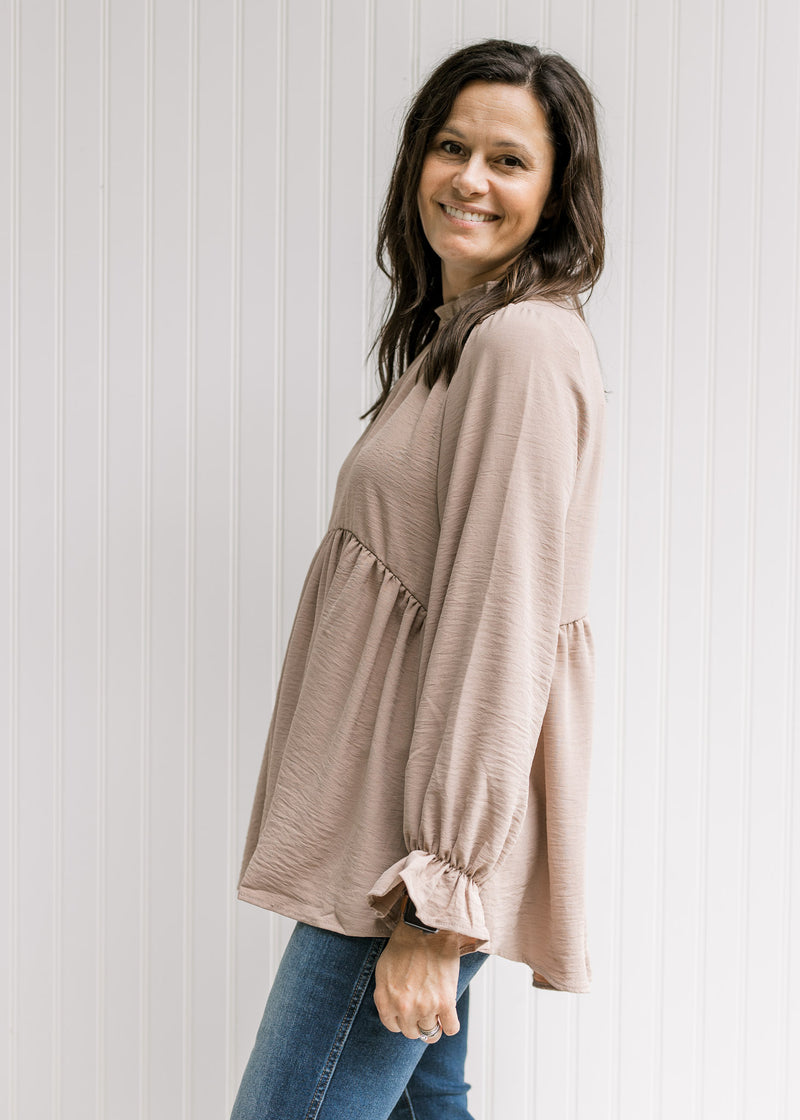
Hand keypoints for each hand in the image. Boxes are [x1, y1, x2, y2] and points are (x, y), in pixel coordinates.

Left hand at [373, 919, 461, 1041]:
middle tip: (424, 1011)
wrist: (425, 929)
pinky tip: (448, 1014)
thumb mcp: (384, 971)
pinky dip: (450, 1024)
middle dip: (417, 1023)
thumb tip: (394, 1010)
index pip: (393, 1027)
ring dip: (434, 1025)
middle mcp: (403, 1007)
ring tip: (437, 1012)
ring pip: (430, 1033)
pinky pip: (451, 1028)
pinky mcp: (445, 1002)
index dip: (402, 1021)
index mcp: (385, 1000)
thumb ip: (386, 994)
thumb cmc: (404, 945)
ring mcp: (424, 1006)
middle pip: (411, 1032)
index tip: (409, 1015)